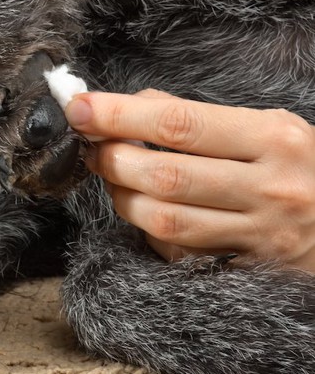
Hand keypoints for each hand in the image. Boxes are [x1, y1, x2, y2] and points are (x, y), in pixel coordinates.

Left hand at [65, 89, 314, 271]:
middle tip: (94, 147)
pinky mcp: (245, 267)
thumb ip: (198, 116)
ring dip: (122, 196)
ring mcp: (258, 234)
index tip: (80, 108)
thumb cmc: (298, 167)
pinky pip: (177, 251)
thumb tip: (130, 105)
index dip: (119, 116)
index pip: (177, 123)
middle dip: (113, 159)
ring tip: (115, 177)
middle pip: (164, 176)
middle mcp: (268, 188)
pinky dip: (147, 229)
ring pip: (164, 219)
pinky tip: (145, 210)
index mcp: (273, 139)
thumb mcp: (267, 127)